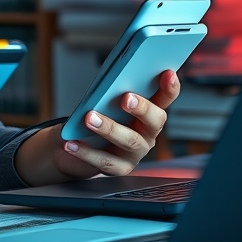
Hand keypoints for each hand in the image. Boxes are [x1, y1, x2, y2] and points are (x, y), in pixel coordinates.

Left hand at [15, 70, 179, 184]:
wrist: (74, 145)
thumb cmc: (94, 116)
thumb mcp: (103, 102)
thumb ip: (110, 92)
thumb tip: (109, 80)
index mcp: (148, 113)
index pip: (165, 99)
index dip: (170, 87)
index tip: (167, 73)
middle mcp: (147, 133)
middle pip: (154, 121)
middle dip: (142, 108)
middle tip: (126, 98)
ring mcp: (135, 153)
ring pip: (129, 141)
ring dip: (109, 128)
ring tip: (89, 118)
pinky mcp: (119, 168)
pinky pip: (105, 161)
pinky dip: (86, 152)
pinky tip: (71, 143)